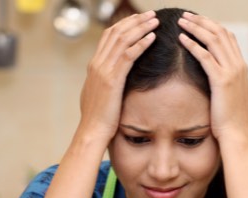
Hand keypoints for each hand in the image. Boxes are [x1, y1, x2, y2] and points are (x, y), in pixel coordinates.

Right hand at [77, 11, 158, 144]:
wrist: (92, 131)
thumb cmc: (99, 119)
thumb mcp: (100, 95)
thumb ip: (105, 82)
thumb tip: (113, 79)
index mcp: (94, 66)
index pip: (109, 36)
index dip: (125, 25)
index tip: (140, 20)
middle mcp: (97, 64)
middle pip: (116, 32)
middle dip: (135, 21)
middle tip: (151, 15)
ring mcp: (103, 71)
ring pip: (123, 40)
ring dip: (140, 28)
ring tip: (155, 21)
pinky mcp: (112, 80)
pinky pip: (128, 56)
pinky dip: (141, 44)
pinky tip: (152, 38)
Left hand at [177, 13, 247, 143]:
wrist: (237, 134)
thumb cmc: (232, 121)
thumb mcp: (234, 97)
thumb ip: (229, 84)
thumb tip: (222, 80)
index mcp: (241, 68)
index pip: (228, 38)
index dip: (213, 27)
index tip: (198, 21)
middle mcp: (238, 66)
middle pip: (221, 33)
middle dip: (202, 22)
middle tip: (187, 16)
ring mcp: (231, 72)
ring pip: (213, 40)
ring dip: (196, 28)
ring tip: (182, 21)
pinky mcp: (221, 80)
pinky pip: (205, 56)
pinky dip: (193, 44)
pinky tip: (182, 39)